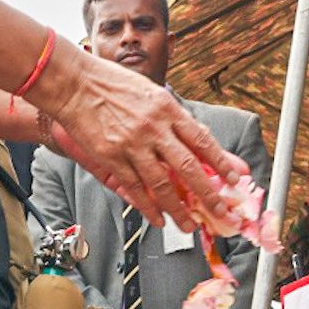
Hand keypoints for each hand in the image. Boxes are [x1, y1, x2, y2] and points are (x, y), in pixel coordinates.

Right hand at [39, 49, 247, 230]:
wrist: (74, 83)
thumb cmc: (110, 83)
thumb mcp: (150, 92)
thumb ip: (173, 117)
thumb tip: (199, 138)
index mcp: (167, 108)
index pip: (203, 140)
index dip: (221, 162)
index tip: (234, 178)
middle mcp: (154, 127)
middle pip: (189, 167)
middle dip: (208, 193)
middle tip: (221, 210)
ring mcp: (132, 144)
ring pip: (162, 184)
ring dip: (178, 209)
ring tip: (188, 225)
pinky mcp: (112, 157)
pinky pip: (134, 188)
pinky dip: (148, 207)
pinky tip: (158, 218)